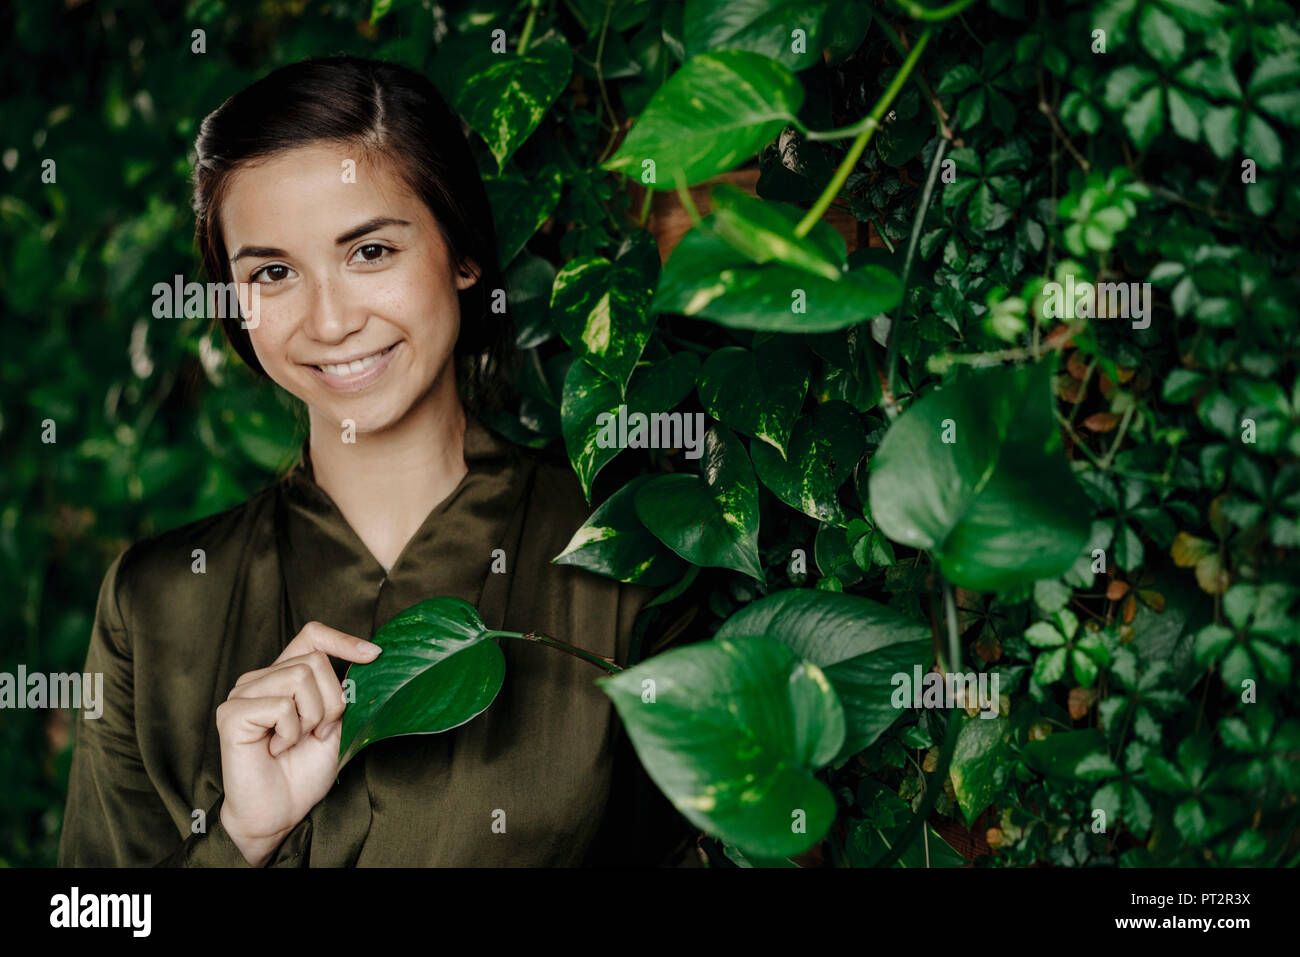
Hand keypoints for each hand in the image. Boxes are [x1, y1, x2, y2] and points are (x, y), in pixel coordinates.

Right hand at [215, 621, 380, 866]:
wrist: (279, 813)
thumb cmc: (305, 772)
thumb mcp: (338, 725)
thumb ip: (345, 693)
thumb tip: (369, 661)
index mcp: (283, 675)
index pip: (312, 635)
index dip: (343, 640)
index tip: (374, 655)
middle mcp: (260, 678)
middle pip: (315, 660)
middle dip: (331, 702)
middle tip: (318, 733)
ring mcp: (242, 694)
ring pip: (300, 678)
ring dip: (311, 717)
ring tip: (296, 741)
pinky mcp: (231, 714)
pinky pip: (281, 706)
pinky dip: (290, 732)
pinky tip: (276, 749)